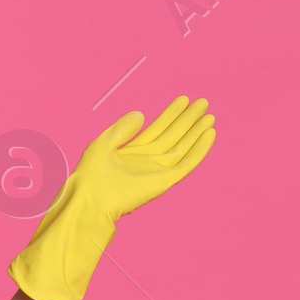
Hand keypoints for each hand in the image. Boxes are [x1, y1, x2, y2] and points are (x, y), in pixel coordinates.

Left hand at [67, 95, 215, 223]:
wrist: (91, 200)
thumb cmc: (90, 176)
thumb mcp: (103, 143)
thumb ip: (122, 128)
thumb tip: (141, 114)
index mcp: (133, 151)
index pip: (158, 128)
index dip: (171, 114)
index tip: (184, 99)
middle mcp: (148, 160)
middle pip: (174, 135)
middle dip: (188, 119)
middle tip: (203, 102)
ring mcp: (158, 170)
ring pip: (183, 147)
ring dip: (196, 132)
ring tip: (209, 116)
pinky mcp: (165, 181)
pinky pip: (187, 163)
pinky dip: (200, 149)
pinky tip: (209, 134)